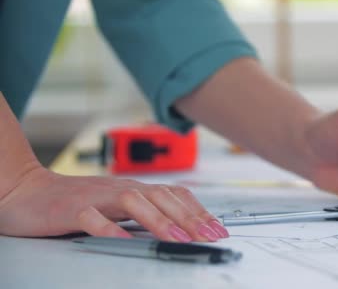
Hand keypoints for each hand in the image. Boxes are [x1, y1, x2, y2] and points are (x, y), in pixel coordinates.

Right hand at [0, 167, 227, 241]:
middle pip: (161, 198)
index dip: (198, 211)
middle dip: (189, 217)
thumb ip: (143, 213)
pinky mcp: (72, 208)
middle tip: (209, 236)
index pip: (174, 195)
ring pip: (134, 202)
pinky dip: (110, 229)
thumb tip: (180, 227)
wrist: (27, 190)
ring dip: (159, 220)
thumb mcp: (116, 205)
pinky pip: (93, 218)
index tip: (218, 228)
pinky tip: (124, 241)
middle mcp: (120, 189)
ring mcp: (96, 197)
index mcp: (133, 189)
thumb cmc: (75, 200)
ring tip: (178, 238)